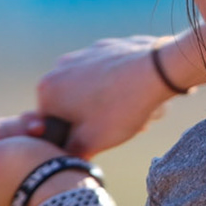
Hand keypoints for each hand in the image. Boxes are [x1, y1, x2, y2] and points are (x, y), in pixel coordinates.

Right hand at [35, 36, 176, 156]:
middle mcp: (59, 67)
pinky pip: (107, 74)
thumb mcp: (93, 142)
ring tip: (132, 113)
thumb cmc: (121, 107)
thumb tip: (64, 158)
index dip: (73, 137)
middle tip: (117, 128)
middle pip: (71, 106)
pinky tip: (137, 93)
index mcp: (48, 90)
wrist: (157, 71)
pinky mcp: (105, 47)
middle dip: (91, 120)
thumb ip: (71, 153)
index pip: (50, 123)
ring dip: (106, 104)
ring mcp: (83, 54)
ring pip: (90, 90)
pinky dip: (118, 85)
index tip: (96, 139)